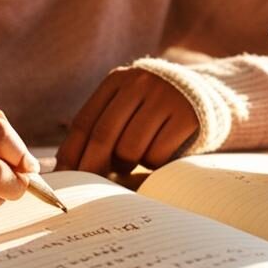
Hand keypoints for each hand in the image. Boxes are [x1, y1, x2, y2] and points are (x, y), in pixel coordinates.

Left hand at [56, 67, 198, 174]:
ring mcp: (164, 97)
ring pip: (130, 149)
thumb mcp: (125, 106)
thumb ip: (99, 128)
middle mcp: (139, 83)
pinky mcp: (186, 115)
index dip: (71, 153)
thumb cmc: (151, 111)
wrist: (202, 95)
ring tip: (131, 161)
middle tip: (89, 187)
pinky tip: (157, 155)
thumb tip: (66, 166)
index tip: (65, 177)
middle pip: (104, 135)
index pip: (84, 121)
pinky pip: (157, 155)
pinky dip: (152, 164)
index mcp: (117, 80)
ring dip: (126, 165)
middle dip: (92, 166)